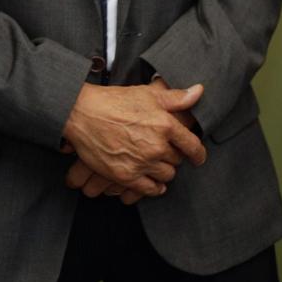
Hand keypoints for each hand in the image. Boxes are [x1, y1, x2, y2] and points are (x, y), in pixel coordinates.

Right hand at [60, 81, 207, 196]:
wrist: (83, 114)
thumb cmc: (115, 101)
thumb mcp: (148, 94)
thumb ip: (177, 97)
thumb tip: (199, 91)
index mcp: (165, 125)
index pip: (192, 146)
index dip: (198, 154)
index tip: (198, 157)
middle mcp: (156, 146)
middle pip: (177, 161)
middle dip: (173, 157)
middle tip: (164, 151)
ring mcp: (141, 163)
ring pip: (166, 176)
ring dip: (163, 171)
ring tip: (156, 164)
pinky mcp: (125, 176)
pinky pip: (149, 189)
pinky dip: (154, 187)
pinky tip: (152, 182)